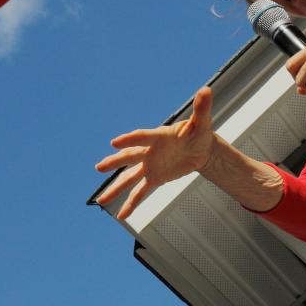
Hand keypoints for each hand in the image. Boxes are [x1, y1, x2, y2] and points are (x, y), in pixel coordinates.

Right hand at [95, 87, 214, 220]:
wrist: (200, 149)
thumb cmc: (199, 133)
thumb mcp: (202, 123)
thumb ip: (201, 108)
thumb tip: (206, 90)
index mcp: (158, 136)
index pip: (142, 137)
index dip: (129, 139)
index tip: (114, 143)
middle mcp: (149, 151)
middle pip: (129, 157)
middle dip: (115, 162)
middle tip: (100, 167)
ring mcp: (150, 166)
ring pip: (129, 178)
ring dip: (115, 188)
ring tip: (100, 200)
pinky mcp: (155, 178)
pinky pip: (140, 192)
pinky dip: (131, 204)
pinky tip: (122, 215)